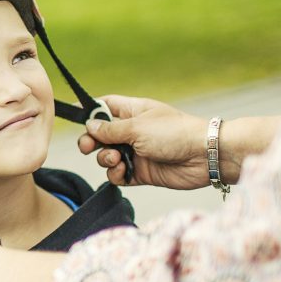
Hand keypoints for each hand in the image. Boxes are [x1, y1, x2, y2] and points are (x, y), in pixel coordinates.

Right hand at [77, 95, 209, 189]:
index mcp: (132, 111)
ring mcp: (136, 152)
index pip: (105, 107)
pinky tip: (123, 172)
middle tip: (88, 147)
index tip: (76, 118)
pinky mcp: (141, 172)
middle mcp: (132, 131)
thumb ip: (110, 129)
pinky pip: (119, 174)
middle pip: (100, 135)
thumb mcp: (137, 127)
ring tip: (116, 159)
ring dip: (105, 159)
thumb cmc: (174, 133)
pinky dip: (116, 174)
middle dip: (91, 142)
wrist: (204, 156)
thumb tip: (89, 126)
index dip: (90, 112)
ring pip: (107, 156)